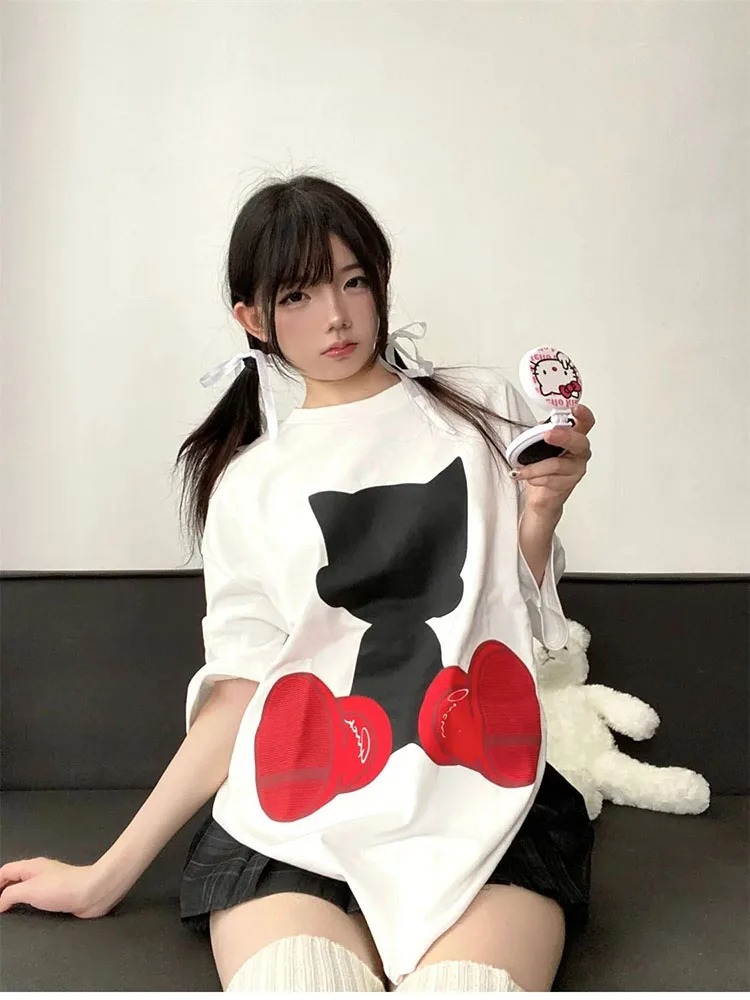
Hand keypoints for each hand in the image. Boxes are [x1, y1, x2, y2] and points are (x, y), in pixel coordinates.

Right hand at [0, 856, 123, 917]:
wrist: (93, 892)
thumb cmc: (64, 887)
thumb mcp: (30, 890)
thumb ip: (10, 895)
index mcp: (31, 866)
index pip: (5, 871)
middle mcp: (40, 872)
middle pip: (14, 879)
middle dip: (3, 890)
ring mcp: (50, 883)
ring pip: (26, 888)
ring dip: (16, 898)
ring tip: (7, 911)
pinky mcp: (58, 895)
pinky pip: (38, 898)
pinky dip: (28, 904)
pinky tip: (28, 913)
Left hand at [514, 402, 594, 514]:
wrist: (542, 495)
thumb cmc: (543, 467)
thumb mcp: (541, 446)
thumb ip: (542, 433)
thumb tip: (539, 427)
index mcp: (575, 437)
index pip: (585, 423)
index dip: (583, 415)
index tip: (575, 409)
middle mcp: (579, 452)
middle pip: (578, 442)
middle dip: (562, 437)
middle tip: (548, 435)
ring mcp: (576, 468)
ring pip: (557, 464)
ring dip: (534, 467)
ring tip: (520, 470)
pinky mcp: (569, 483)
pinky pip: (550, 479)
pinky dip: (534, 478)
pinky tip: (529, 478)